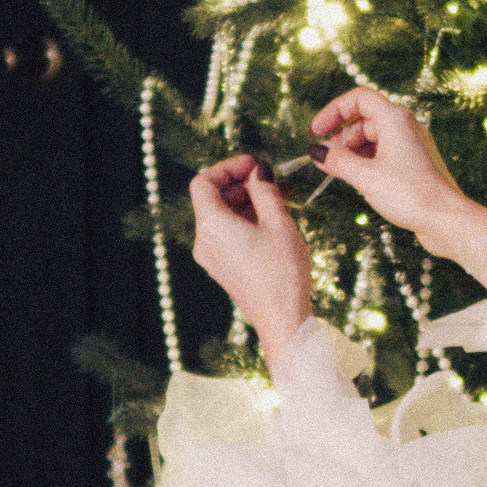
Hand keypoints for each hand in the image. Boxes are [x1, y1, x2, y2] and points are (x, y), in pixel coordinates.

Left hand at [187, 156, 311, 361]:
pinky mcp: (223, 268)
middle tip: (271, 180)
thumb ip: (265, 190)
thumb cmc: (282, 273)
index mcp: (211, 225)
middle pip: (212, 198)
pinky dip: (245, 221)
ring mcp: (211, 257)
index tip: (254, 165)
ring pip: (221, 217)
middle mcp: (204, 240)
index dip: (227, 167)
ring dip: (246, 202)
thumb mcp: (279, 222)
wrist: (282, 320)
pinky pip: (227, 234)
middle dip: (240, 184)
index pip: (203, 181)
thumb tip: (259, 171)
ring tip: (278, 201)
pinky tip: (272, 222)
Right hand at [311, 87, 486, 273]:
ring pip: (375, 138)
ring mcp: (413, 145)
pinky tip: (361, 181)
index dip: (334, 111)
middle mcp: (406, 127)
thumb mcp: (365, 177)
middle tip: (327, 160)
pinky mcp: (416, 164)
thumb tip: (317, 151)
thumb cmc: (411, 194)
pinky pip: (386, 154)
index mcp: (395, 119)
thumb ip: (337, 161)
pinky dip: (369, 162)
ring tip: (341, 173)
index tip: (316, 131)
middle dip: (342, 137)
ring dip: (354, 152)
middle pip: (365, 119)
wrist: (448, 220)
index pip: (359, 98)